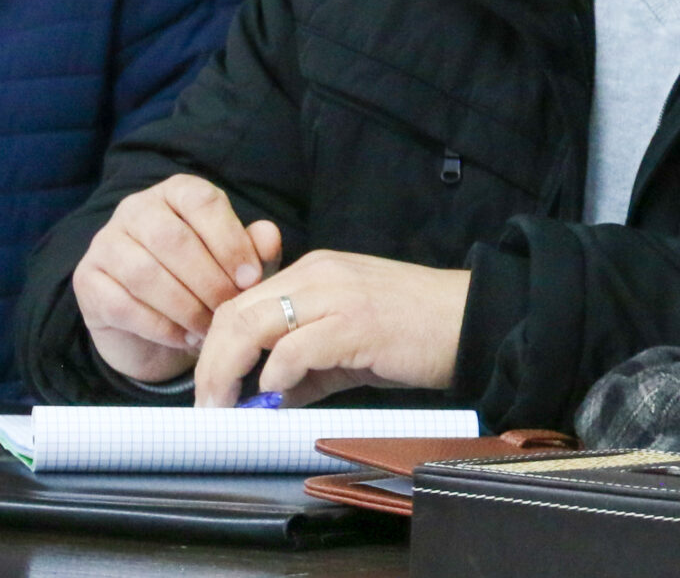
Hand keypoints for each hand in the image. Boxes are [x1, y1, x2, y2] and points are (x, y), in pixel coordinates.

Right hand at [74, 175, 283, 382]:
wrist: (161, 327)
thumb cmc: (208, 282)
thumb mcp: (239, 266)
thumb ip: (256, 248)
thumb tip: (267, 235)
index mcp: (178, 192)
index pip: (203, 202)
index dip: (230, 242)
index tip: (251, 279)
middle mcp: (137, 208)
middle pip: (172, 239)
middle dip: (208, 280)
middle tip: (230, 309)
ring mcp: (106, 243)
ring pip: (146, 273)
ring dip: (185, 307)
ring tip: (210, 328)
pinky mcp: (87, 281)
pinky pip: (123, 305)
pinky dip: (161, 327)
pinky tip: (185, 338)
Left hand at [191, 251, 470, 407]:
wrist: (471, 319)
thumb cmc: (415, 331)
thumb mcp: (347, 342)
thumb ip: (304, 367)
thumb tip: (263, 402)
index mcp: (314, 272)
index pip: (238, 303)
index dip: (212, 349)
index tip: (208, 389)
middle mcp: (318, 274)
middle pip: (234, 313)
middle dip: (209, 365)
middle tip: (208, 407)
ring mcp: (337, 296)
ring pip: (252, 325)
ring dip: (228, 372)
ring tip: (227, 408)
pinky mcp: (356, 324)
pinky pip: (295, 348)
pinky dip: (275, 375)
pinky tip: (277, 395)